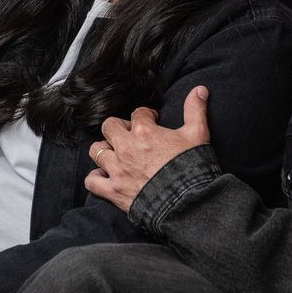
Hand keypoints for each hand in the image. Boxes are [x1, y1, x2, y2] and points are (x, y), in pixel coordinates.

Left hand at [86, 85, 210, 212]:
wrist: (188, 203)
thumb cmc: (192, 168)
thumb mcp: (198, 135)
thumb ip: (195, 109)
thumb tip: (199, 90)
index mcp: (145, 132)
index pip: (138, 113)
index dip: (146, 115)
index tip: (153, 121)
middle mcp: (126, 148)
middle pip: (109, 126)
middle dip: (119, 127)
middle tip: (131, 135)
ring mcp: (118, 170)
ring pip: (96, 150)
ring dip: (104, 150)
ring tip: (116, 154)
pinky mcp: (114, 191)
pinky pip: (92, 181)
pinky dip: (96, 178)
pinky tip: (106, 176)